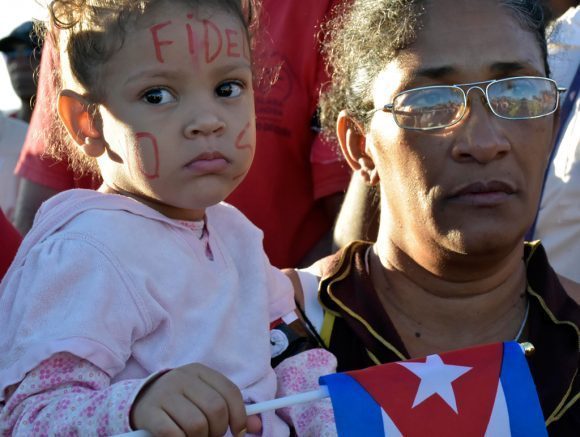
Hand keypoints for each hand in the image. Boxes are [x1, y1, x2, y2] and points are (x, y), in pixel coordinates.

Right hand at [131, 363, 258, 435]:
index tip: (239, 431)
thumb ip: (229, 408)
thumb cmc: (180, 400)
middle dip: (218, 430)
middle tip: (212, 435)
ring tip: (195, 436)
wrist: (141, 399)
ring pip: (197, 424)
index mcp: (199, 371)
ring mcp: (164, 394)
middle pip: (215, 409)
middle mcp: (182, 378)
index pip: (229, 391)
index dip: (239, 415)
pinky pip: (174, 434)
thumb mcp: (204, 396)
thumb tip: (257, 426)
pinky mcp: (149, 413)